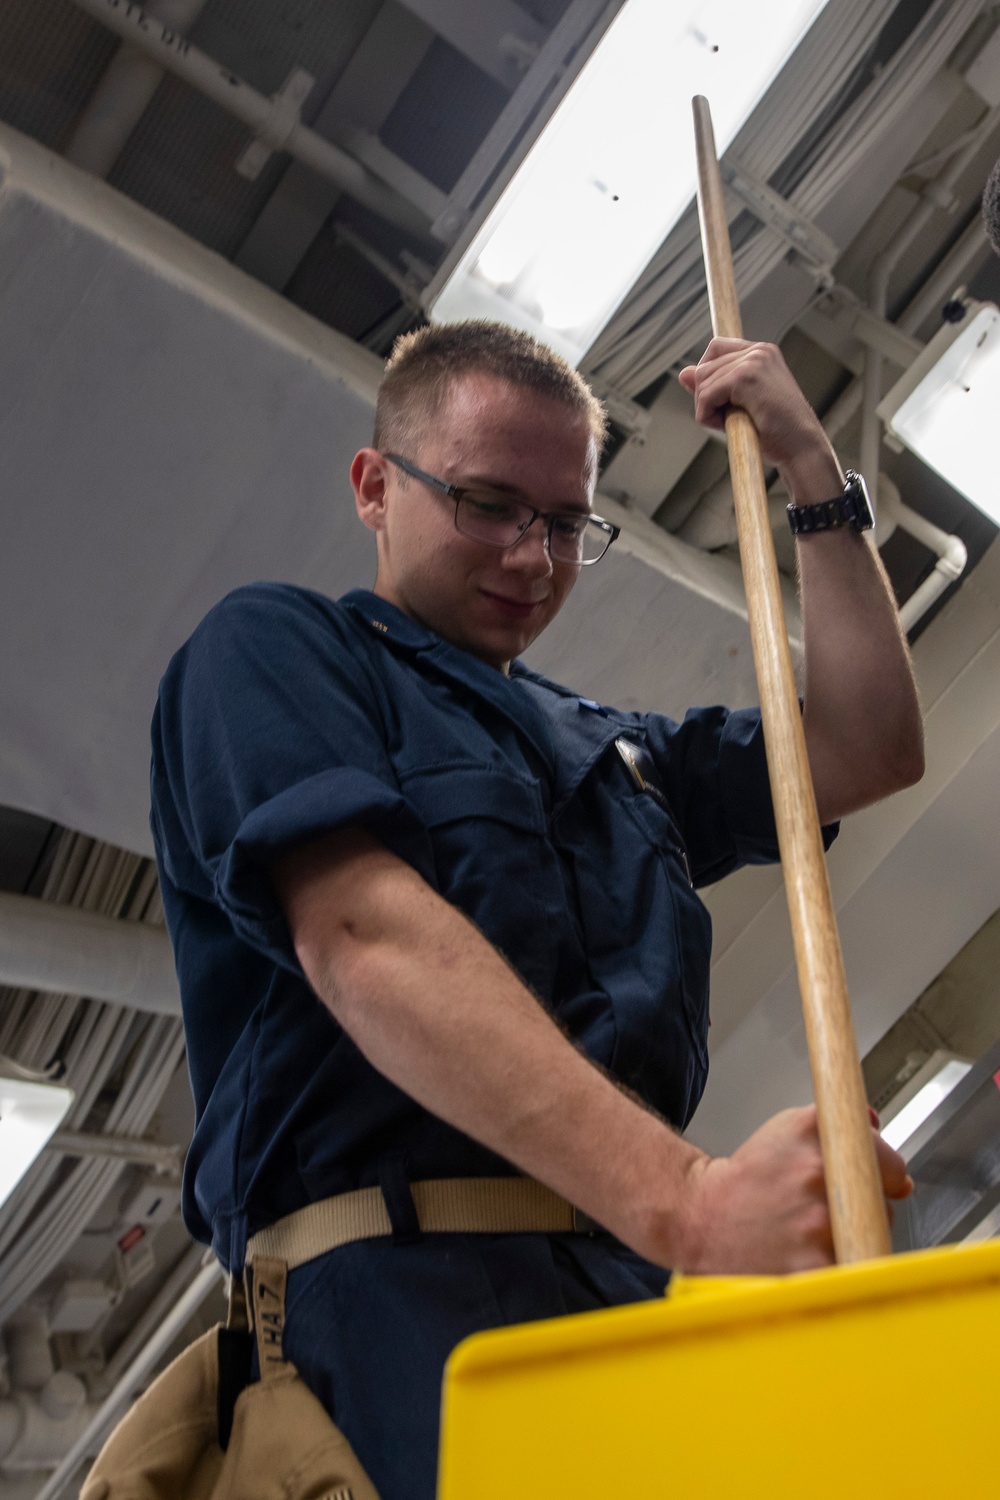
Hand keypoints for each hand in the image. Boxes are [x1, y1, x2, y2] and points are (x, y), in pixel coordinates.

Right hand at [670, 1105, 911, 1274]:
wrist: (701, 1217)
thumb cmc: (748, 1179)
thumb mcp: (787, 1131)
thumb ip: (836, 1124)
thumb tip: (875, 1122)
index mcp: (811, 1131)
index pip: (887, 1156)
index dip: (888, 1174)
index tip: (885, 1181)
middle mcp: (816, 1171)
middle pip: (884, 1199)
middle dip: (869, 1206)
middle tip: (834, 1209)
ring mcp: (816, 1222)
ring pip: (872, 1236)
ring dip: (856, 1236)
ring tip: (814, 1232)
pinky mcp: (814, 1266)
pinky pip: (853, 1267)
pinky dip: (841, 1265)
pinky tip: (811, 1255)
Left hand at [677, 338, 838, 489]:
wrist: (801, 449)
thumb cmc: (777, 433)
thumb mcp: (740, 405)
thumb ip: (714, 386)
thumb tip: (683, 372)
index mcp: (762, 353)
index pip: (716, 348)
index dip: (706, 374)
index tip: (715, 400)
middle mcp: (759, 351)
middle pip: (704, 365)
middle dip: (705, 397)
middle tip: (727, 419)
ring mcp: (754, 361)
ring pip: (702, 380)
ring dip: (707, 409)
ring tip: (731, 423)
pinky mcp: (746, 377)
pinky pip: (706, 395)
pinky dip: (707, 415)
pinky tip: (727, 426)